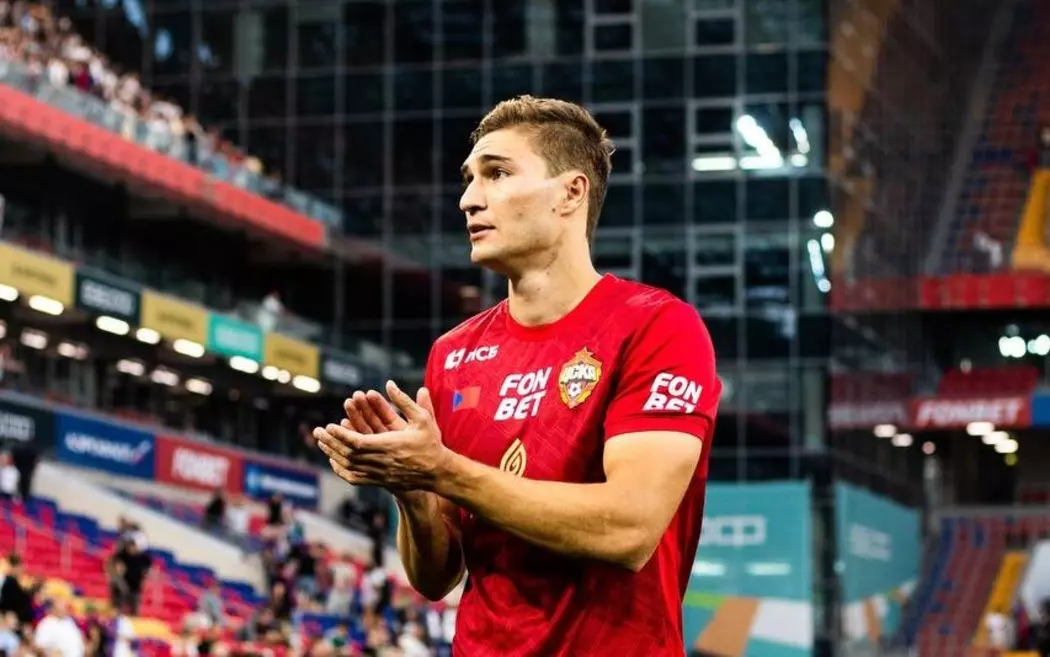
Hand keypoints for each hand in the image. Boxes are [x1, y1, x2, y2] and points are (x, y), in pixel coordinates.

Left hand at [315, 381, 450, 492]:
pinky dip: (341, 470)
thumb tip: (389, 383)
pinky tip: (334, 461)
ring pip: (349, 466)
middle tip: (317, 431)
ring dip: (333, 454)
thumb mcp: (423, 418)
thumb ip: (405, 401)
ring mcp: (380, 473)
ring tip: (321, 442)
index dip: (342, 435)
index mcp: (390, 446)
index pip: (358, 442)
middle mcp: (382, 461)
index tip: (329, 426)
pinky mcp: (380, 481)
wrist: (437, 471)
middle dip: (331, 442)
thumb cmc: (430, 443)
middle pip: (349, 454)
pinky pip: (355, 478)